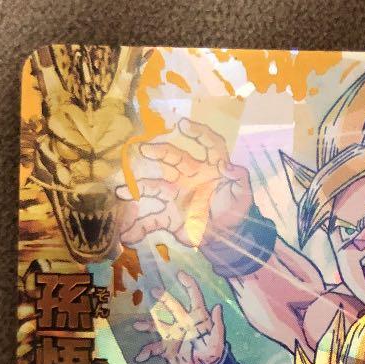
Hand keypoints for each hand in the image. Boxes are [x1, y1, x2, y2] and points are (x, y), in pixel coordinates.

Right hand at [115, 117, 253, 247]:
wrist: (225, 237)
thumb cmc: (234, 210)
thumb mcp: (243, 196)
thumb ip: (240, 179)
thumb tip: (229, 167)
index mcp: (209, 169)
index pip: (208, 145)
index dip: (199, 133)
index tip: (183, 126)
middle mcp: (188, 177)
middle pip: (173, 160)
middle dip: (158, 153)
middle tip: (143, 150)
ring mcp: (176, 196)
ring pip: (155, 188)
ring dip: (138, 190)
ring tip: (121, 193)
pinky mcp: (169, 217)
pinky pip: (152, 220)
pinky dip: (139, 227)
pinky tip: (127, 234)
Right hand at [133, 270, 224, 363]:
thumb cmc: (212, 353)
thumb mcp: (218, 341)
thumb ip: (218, 325)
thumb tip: (218, 307)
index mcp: (197, 318)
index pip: (194, 297)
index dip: (188, 284)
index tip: (180, 274)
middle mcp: (183, 322)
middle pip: (173, 307)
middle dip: (164, 298)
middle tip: (155, 291)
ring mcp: (173, 334)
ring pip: (158, 325)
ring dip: (148, 324)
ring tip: (137, 325)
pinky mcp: (167, 347)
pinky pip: (155, 348)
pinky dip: (147, 352)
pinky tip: (140, 356)